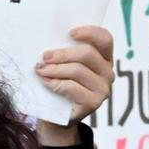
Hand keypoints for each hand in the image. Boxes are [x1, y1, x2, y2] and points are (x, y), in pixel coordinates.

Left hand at [34, 27, 114, 143]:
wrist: (56, 116)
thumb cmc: (59, 83)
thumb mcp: (63, 64)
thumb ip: (64, 52)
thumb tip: (50, 44)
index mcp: (104, 58)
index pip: (105, 39)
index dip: (90, 32)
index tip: (70, 33)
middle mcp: (108, 73)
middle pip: (88, 54)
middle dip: (62, 53)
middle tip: (45, 56)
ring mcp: (103, 89)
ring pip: (77, 70)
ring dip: (54, 69)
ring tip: (40, 70)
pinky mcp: (93, 103)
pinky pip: (71, 87)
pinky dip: (54, 83)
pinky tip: (45, 82)